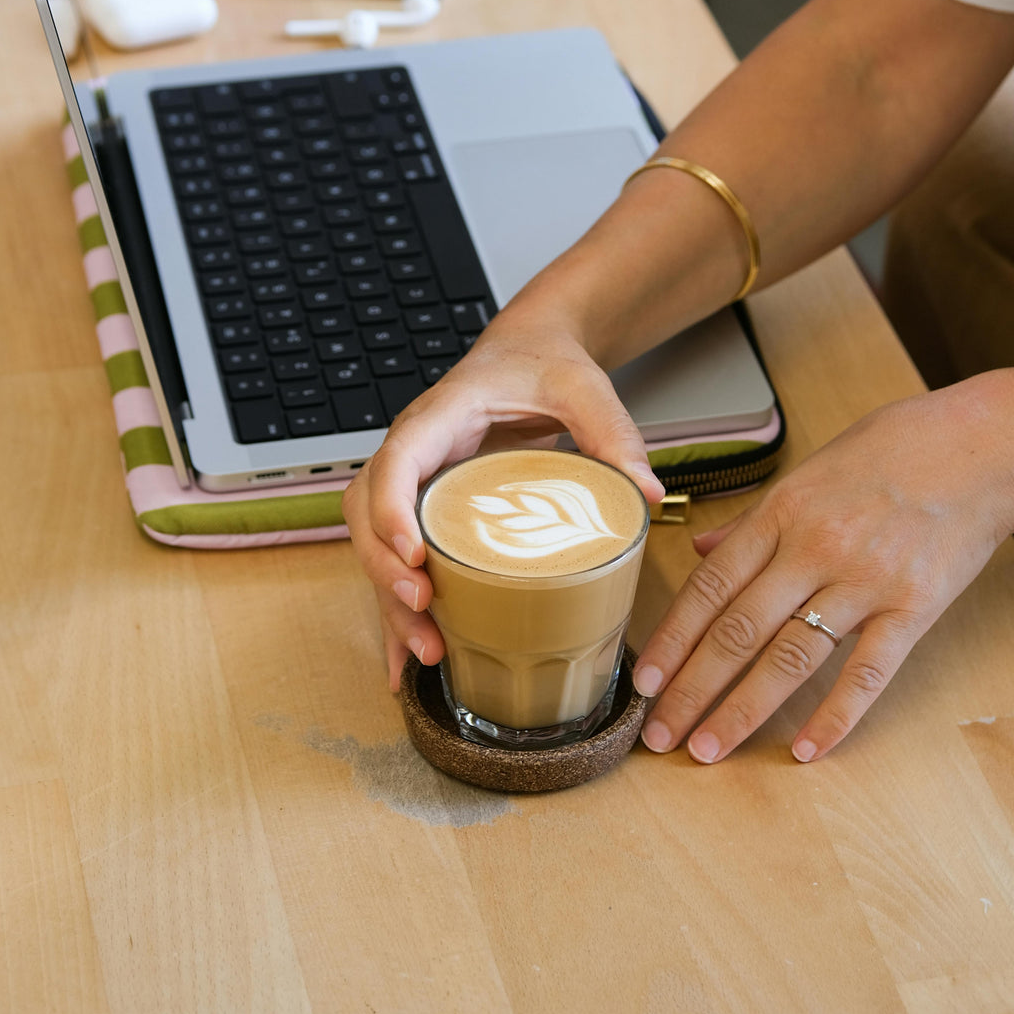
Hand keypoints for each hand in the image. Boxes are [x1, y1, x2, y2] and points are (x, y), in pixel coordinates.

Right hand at [342, 313, 664, 690]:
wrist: (529, 352)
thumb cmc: (543, 364)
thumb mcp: (583, 387)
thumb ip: (613, 432)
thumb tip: (646, 493)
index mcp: (440, 416)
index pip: (396, 460)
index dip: (392, 510)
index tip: (416, 557)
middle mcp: (415, 451)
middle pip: (367, 513)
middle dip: (385, 568)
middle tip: (424, 610)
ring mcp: (415, 484)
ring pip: (373, 545)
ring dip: (389, 601)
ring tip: (426, 652)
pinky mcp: (427, 512)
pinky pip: (396, 561)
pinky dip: (397, 612)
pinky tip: (404, 660)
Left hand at [633, 374, 1013, 763]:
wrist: (981, 447)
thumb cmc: (894, 449)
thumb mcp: (812, 469)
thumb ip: (755, 518)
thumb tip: (703, 547)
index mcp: (783, 512)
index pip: (711, 586)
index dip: (673, 638)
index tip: (643, 680)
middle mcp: (815, 549)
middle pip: (738, 629)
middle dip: (691, 688)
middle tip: (659, 733)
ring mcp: (864, 581)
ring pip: (790, 658)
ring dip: (742, 710)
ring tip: (708, 748)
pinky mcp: (913, 607)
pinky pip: (866, 671)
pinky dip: (835, 715)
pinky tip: (805, 750)